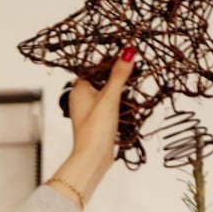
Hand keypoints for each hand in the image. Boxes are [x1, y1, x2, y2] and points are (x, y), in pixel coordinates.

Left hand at [48, 49, 135, 206]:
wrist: (93, 159)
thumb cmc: (95, 129)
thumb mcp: (109, 98)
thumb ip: (119, 75)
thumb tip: (128, 53)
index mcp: (78, 89)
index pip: (93, 67)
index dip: (109, 60)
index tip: (126, 56)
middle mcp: (80, 98)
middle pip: (100, 79)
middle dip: (116, 74)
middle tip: (134, 68)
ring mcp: (88, 110)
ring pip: (105, 92)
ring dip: (118, 88)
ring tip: (133, 83)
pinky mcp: (96, 121)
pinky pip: (108, 105)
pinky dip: (118, 101)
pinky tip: (128, 102)